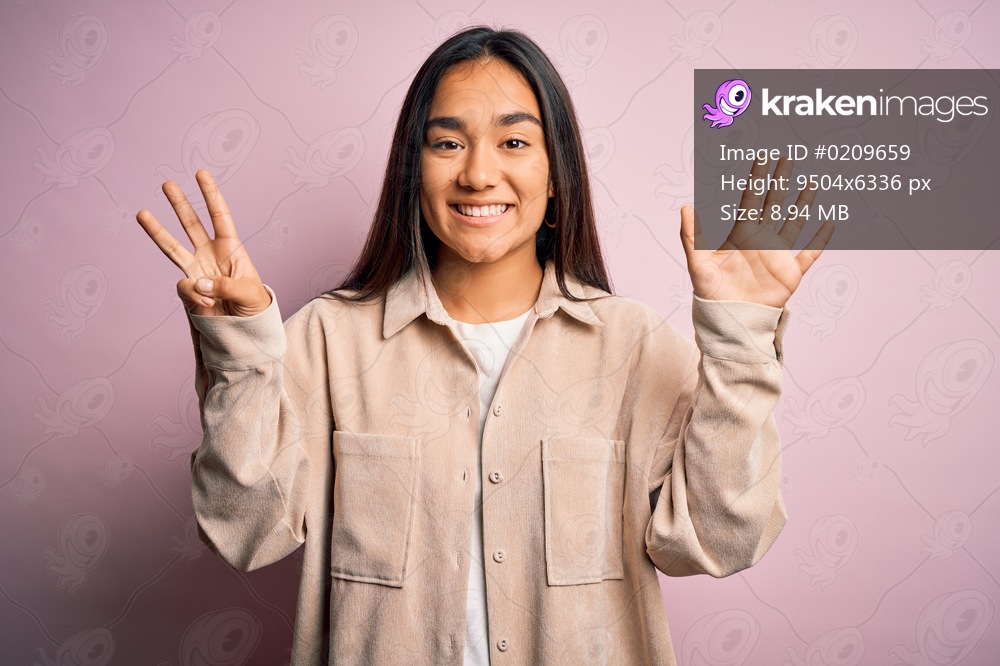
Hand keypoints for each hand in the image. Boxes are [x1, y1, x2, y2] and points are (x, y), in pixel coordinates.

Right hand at [136, 170, 269, 316]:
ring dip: (157, 231)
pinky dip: (196, 297)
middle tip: (167, 183)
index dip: (211, 195)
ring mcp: (196, 271)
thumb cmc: (254, 306)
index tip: (201, 173)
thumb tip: (197, 282)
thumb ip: (225, 286)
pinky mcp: (187, 290)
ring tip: (141, 213)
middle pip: (191, 224)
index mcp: (231, 248)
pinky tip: (210, 306)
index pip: (220, 217)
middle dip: (180, 204)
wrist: (246, 330)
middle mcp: (210, 255)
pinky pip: (183, 288)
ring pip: (173, 247)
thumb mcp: (249, 293)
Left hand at [680, 157, 833, 307]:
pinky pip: (809, 253)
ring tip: (813, 183)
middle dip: (781, 181)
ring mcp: (777, 254)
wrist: (730, 320)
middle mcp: (761, 239)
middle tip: (789, 157)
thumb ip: (691, 236)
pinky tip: (830, 223)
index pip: (750, 199)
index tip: (762, 156)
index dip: (756, 178)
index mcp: (740, 234)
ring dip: (803, 203)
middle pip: (774, 203)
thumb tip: (685, 207)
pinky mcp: (790, 272)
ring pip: (794, 222)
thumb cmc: (711, 294)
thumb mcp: (698, 264)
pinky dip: (820, 240)